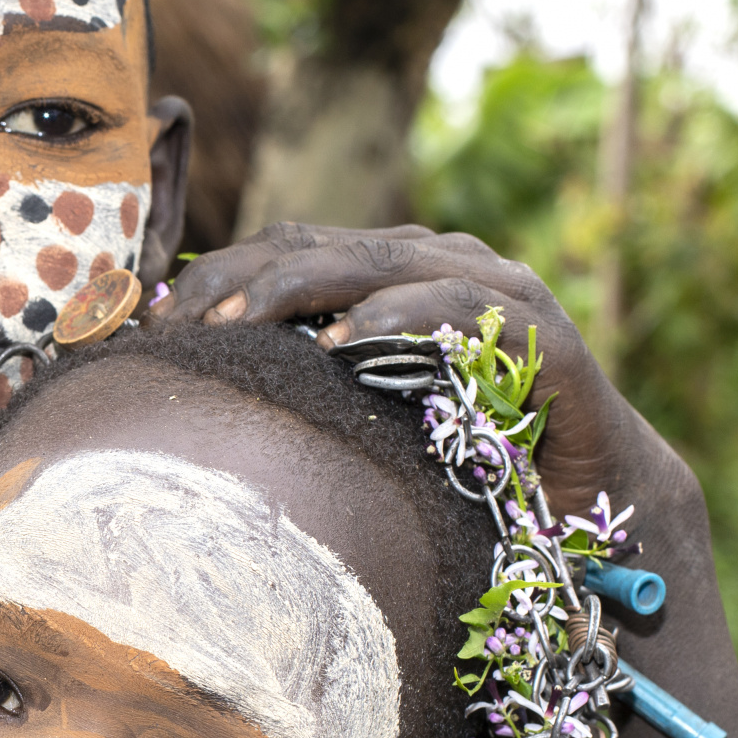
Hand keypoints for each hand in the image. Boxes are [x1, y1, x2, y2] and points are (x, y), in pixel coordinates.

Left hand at [155, 224, 695, 520]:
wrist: (586, 492)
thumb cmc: (462, 447)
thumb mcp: (365, 410)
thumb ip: (301, 381)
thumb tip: (189, 389)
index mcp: (395, 268)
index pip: (290, 246)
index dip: (219, 273)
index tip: (152, 319)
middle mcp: (444, 260)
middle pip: (324, 245)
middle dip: (244, 279)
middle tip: (180, 323)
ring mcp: (499, 290)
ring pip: (386, 261)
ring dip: (305, 288)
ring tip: (241, 325)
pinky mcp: (546, 337)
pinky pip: (464, 310)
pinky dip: (400, 318)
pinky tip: (343, 345)